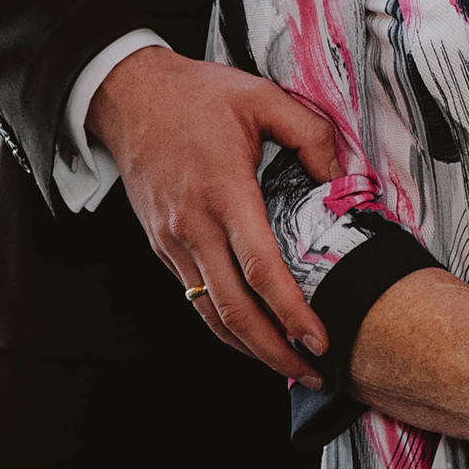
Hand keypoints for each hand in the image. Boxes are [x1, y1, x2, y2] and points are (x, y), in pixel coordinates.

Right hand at [93, 45, 340, 381]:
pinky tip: (250, 332)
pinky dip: (222, 323)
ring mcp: (172, 240)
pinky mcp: (161, 245)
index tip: (319, 340)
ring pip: (208, 312)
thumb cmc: (196, 94)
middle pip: (232, 310)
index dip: (291, 313)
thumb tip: (340, 177)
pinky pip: (194, 296)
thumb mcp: (262, 96)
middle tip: (310, 373)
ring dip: (247, 348)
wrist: (129, 94)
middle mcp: (193, 225)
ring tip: (285, 366)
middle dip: (273, 352)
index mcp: (224, 191)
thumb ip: (311, 134)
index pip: (260, 269)